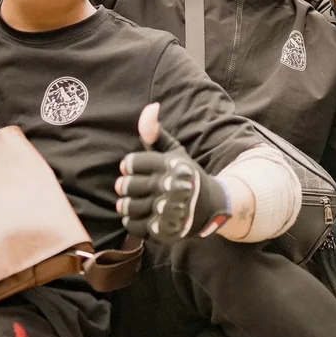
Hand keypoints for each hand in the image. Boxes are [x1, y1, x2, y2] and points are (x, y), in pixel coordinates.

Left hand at [114, 102, 230, 242]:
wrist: (210, 206)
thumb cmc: (186, 175)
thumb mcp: (174, 152)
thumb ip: (156, 132)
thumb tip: (151, 106)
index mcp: (170, 165)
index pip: (131, 163)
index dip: (128, 166)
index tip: (132, 169)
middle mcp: (169, 187)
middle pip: (127, 186)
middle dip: (125, 186)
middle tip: (128, 187)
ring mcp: (167, 210)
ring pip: (129, 207)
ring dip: (125, 204)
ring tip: (130, 201)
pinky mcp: (165, 230)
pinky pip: (135, 226)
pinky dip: (131, 221)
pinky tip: (138, 215)